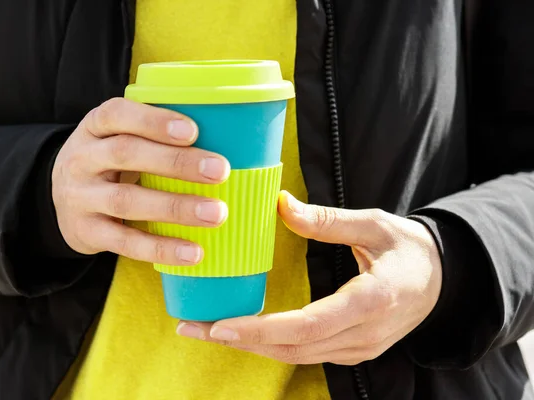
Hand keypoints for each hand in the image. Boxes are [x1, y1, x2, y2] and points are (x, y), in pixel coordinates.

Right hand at [52, 98, 229, 264]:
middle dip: (176, 162)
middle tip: (220, 170)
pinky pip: (125, 242)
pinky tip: (193, 252)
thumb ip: (151, 136)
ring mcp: (80, 197)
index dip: (153, 121)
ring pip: (127, 200)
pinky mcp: (86, 232)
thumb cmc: (108, 164)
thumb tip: (223, 137)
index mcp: (94, 127)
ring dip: (175, 207)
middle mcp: (81, 159)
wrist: (58, 202)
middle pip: (126, 154)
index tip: (192, 131)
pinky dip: (161, 247)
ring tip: (216, 213)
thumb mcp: (116, 139)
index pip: (117, 115)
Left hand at [176, 190, 441, 364]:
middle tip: (192, 328)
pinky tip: (244, 331)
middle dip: (239, 340)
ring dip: (249, 345)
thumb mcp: (375, 224)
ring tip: (206, 330)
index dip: (262, 329)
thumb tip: (281, 205)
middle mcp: (364, 334)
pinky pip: (305, 353)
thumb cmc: (410, 249)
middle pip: (292, 347)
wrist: (443, 281)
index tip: (220, 326)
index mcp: (372, 300)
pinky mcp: (353, 350)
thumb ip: (328, 220)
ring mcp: (359, 348)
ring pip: (295, 356)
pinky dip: (270, 344)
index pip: (308, 325)